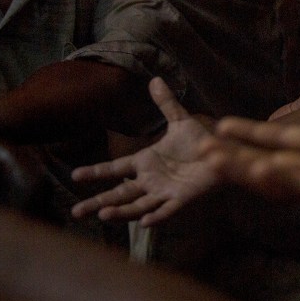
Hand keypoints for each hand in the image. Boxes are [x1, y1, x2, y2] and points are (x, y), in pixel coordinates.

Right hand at [71, 78, 216, 225]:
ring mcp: (164, 191)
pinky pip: (167, 210)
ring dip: (121, 211)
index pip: (114, 169)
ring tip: (102, 214)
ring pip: (138, 205)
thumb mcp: (181, 121)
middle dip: (98, 202)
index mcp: (145, 162)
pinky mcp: (182, 199)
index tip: (75, 175)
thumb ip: (167, 104)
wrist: (225, 155)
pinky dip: (157, 215)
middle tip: (75, 212)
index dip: (96, 172)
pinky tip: (145, 221)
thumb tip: (155, 79)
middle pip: (119, 194)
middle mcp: (150, 180)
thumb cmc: (201, 142)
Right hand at [206, 35, 299, 214]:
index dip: (251, 133)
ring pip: (281, 179)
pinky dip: (284, 183)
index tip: (217, 125)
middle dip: (236, 156)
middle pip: (270, 161)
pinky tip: (260, 172)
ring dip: (247, 170)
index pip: (282, 138)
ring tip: (212, 160)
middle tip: (199, 148)